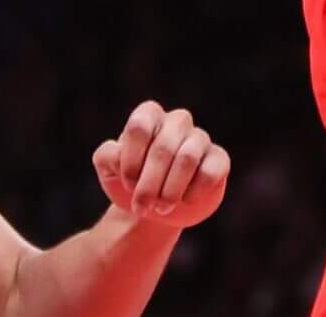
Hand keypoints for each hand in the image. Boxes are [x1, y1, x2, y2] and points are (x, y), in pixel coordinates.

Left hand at [91, 102, 230, 228]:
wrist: (152, 210)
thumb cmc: (130, 184)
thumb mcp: (109, 172)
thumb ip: (107, 157)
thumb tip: (119, 154)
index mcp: (149, 117)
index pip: (140, 125)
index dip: (132, 158)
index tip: (127, 183)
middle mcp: (177, 122)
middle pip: (164, 146)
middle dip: (149, 184)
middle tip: (141, 207)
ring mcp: (199, 139)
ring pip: (187, 157)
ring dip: (170, 190)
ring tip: (161, 208)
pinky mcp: (218, 159)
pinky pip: (211, 170)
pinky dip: (195, 190)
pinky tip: (185, 201)